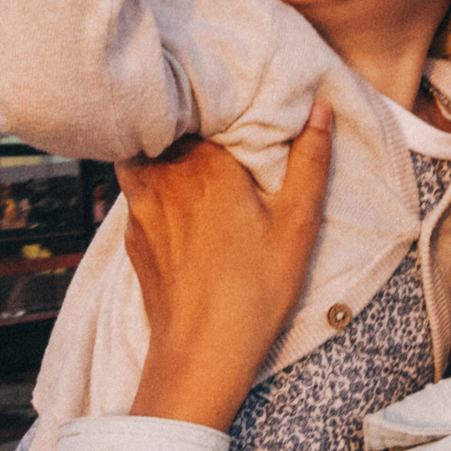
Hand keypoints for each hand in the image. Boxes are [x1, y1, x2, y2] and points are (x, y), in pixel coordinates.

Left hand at [121, 102, 333, 430]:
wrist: (201, 353)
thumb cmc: (255, 290)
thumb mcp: (297, 223)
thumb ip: (309, 161)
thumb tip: (319, 109)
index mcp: (205, 163)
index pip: (197, 105)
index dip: (209, 96)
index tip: (229, 98)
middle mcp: (164, 176)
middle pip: (165, 126)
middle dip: (183, 117)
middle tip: (211, 120)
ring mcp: (140, 206)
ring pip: (142, 155)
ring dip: (161, 148)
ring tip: (190, 156)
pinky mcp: (131, 236)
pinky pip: (136, 192)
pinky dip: (151, 184)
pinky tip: (178, 202)